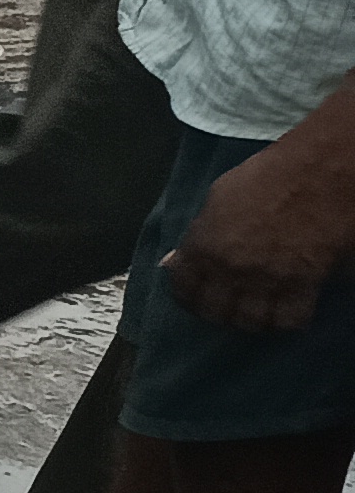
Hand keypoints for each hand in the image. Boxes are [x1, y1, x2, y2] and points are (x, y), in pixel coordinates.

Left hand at [165, 135, 354, 336]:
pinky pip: (290, 317)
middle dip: (221, 314)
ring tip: (259, 314)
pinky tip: (288, 313)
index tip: (198, 300)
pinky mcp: (303, 281)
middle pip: (217, 311)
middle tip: (231, 310)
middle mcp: (229, 267)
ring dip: (254, 322)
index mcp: (203, 245)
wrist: (318, 171)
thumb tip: (174, 261)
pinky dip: (288, 320)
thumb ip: (198, 234)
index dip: (190, 299)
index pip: (184, 289)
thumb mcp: (218, 198)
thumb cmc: (268, 175)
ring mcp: (266, 277)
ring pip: (252, 321)